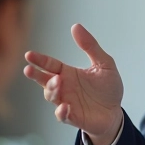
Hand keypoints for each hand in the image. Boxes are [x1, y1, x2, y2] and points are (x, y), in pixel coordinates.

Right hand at [24, 24, 123, 144]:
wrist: (115, 112)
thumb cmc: (108, 88)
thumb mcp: (104, 64)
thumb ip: (90, 46)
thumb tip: (75, 26)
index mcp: (69, 73)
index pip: (50, 65)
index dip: (39, 60)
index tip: (29, 55)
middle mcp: (64, 87)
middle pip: (45, 80)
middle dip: (36, 75)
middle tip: (29, 69)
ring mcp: (67, 102)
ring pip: (51, 96)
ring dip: (51, 89)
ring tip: (57, 81)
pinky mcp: (74, 117)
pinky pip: (62, 116)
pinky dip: (61, 112)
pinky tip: (64, 107)